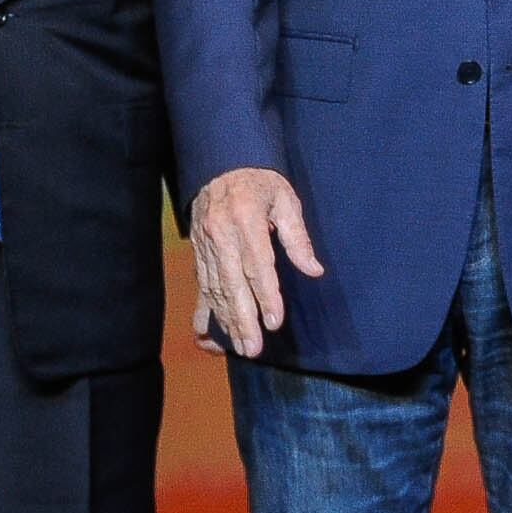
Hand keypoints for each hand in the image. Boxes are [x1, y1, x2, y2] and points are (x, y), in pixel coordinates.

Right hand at [190, 165, 322, 355]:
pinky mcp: (197, 250)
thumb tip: (314, 270)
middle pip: (232, 283)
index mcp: (245, 217)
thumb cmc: (260, 182)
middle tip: (253, 348)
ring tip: (240, 346)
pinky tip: (215, 332)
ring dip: (227, 320)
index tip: (274, 321)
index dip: (266, 295)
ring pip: (215, 288)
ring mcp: (205, 243)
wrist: (221, 164)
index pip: (257, 264)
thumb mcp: (285, 199)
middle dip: (243, 318)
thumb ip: (297, 237)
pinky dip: (209, 310)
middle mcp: (221, 233)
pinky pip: (202, 285)